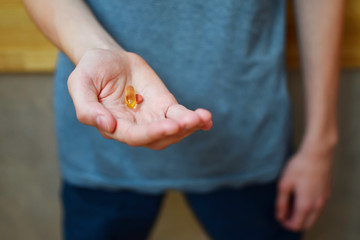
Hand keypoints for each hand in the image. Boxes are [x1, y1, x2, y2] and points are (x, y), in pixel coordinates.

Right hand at [67, 48, 212, 149]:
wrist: (107, 57)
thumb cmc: (90, 71)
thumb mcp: (80, 84)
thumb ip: (87, 109)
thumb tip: (109, 126)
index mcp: (114, 126)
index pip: (135, 136)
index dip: (153, 133)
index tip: (171, 125)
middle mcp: (135, 127)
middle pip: (159, 138)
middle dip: (176, 131)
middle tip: (191, 120)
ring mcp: (151, 117)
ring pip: (173, 130)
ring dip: (189, 126)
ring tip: (202, 117)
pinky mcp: (164, 105)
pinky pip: (180, 116)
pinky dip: (194, 120)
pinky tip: (206, 119)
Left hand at [276, 146, 332, 230]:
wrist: (317, 154)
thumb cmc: (299, 167)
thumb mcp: (284, 184)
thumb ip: (281, 202)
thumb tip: (280, 215)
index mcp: (305, 205)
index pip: (296, 225)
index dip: (285, 223)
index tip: (279, 216)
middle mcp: (317, 206)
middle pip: (306, 224)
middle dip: (294, 221)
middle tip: (284, 212)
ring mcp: (324, 200)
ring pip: (313, 216)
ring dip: (302, 215)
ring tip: (291, 202)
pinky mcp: (327, 193)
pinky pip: (318, 207)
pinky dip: (309, 207)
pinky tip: (301, 195)